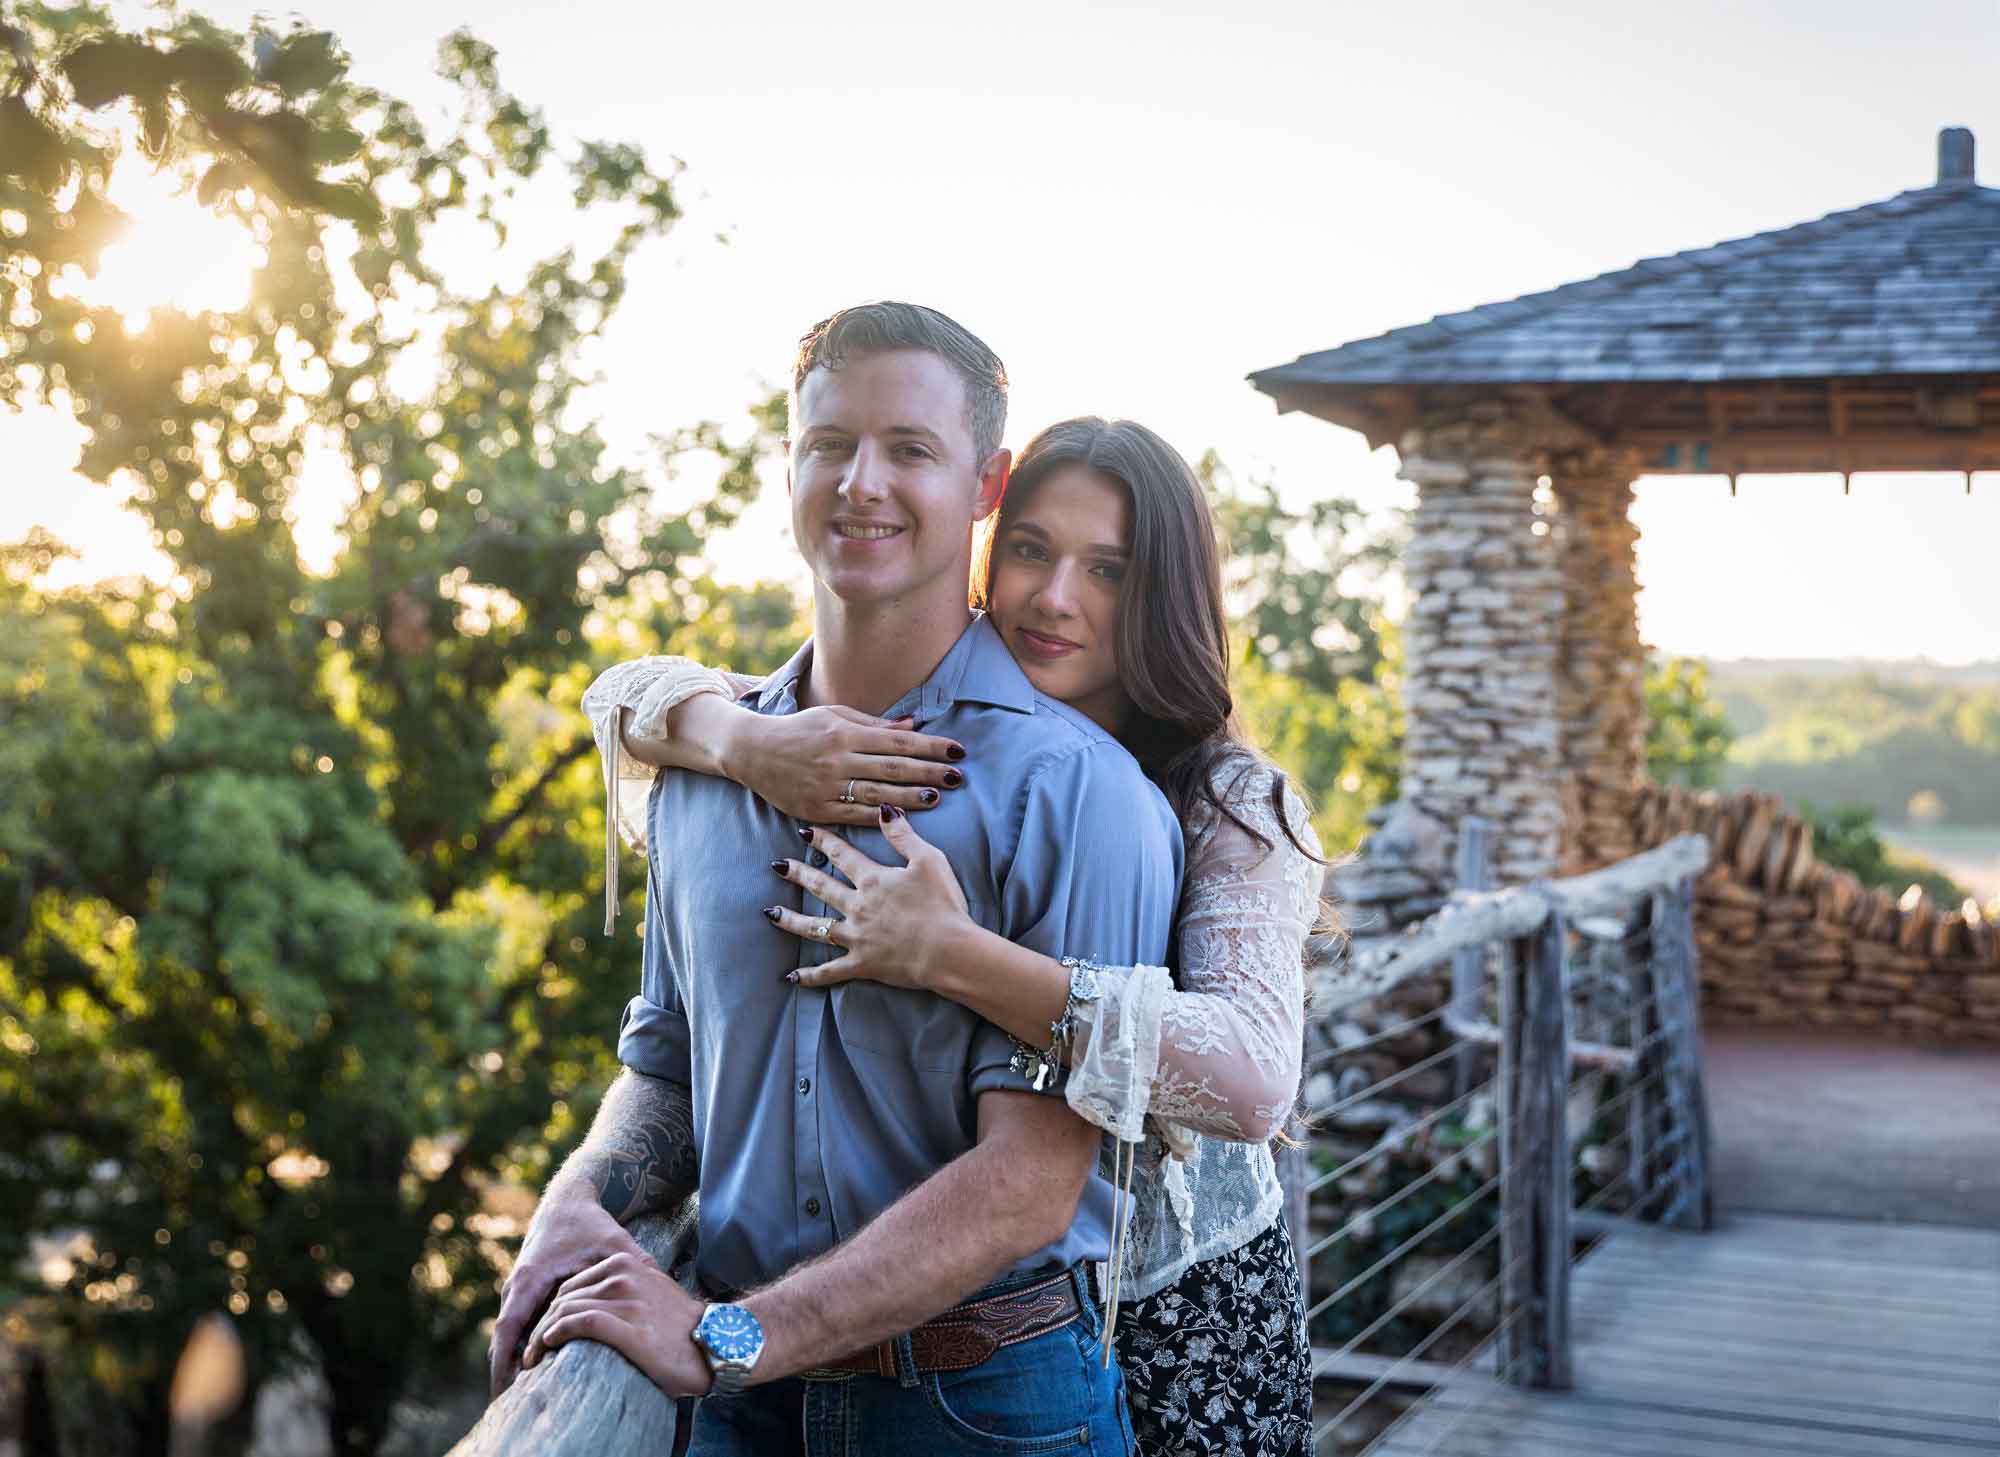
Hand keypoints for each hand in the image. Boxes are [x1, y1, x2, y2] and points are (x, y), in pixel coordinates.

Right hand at [489, 1191, 648, 1396]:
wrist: (568, 1199)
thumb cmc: (590, 1223)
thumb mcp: (613, 1241)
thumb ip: (633, 1262)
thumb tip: (658, 1283)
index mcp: (531, 1278)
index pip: (510, 1328)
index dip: (506, 1361)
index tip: (508, 1389)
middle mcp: (517, 1286)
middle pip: (502, 1338)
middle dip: (503, 1371)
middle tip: (510, 1403)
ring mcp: (517, 1289)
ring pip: (507, 1334)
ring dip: (509, 1361)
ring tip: (516, 1396)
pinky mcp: (525, 1291)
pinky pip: (515, 1325)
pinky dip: (517, 1347)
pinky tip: (528, 1370)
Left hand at [521, 1249, 715, 1395]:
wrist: (715, 1343)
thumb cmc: (680, 1328)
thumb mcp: (651, 1294)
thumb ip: (625, 1292)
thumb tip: (595, 1307)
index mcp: (629, 1263)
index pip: (573, 1284)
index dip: (552, 1309)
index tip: (543, 1332)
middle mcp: (625, 1275)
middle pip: (564, 1296)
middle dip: (541, 1323)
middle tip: (531, 1349)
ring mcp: (626, 1299)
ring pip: (565, 1309)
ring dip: (542, 1335)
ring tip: (534, 1357)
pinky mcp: (626, 1325)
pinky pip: (578, 1323)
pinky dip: (556, 1335)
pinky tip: (549, 1346)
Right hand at [725, 706, 965, 826]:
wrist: (752, 751)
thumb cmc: (800, 730)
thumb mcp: (835, 716)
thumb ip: (874, 724)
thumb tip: (913, 726)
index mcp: (845, 733)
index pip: (898, 741)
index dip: (931, 746)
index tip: (958, 750)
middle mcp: (838, 759)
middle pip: (893, 768)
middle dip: (928, 772)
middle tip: (957, 776)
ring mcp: (827, 786)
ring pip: (877, 794)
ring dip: (910, 798)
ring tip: (937, 797)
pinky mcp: (816, 809)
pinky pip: (854, 816)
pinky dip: (880, 818)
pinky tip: (902, 820)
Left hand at [767, 809, 972, 992]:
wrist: (948, 950)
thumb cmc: (942, 904)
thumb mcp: (929, 860)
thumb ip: (903, 836)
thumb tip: (884, 809)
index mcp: (873, 880)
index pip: (841, 855)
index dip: (822, 841)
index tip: (804, 832)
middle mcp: (858, 907)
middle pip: (822, 887)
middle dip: (798, 874)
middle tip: (778, 866)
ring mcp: (856, 937)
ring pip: (815, 928)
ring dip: (791, 920)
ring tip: (770, 914)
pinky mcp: (862, 964)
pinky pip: (830, 971)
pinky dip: (811, 976)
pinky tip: (791, 977)